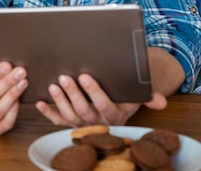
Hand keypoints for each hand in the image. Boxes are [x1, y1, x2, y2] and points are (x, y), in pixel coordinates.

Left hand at [35, 73, 166, 126]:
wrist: (116, 108)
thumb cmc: (124, 98)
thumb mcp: (137, 97)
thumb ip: (149, 98)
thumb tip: (161, 101)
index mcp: (114, 115)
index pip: (104, 104)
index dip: (94, 92)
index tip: (85, 76)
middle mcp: (97, 121)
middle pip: (83, 110)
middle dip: (73, 94)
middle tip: (64, 77)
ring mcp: (82, 123)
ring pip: (69, 115)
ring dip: (60, 100)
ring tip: (54, 85)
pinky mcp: (70, 122)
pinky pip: (57, 120)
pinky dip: (48, 112)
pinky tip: (39, 102)